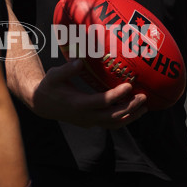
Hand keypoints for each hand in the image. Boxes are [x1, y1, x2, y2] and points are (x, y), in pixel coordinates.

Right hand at [31, 59, 147, 128]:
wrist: (42, 104)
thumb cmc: (50, 86)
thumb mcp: (54, 75)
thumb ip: (67, 69)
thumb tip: (80, 62)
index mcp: (78, 103)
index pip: (102, 102)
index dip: (117, 95)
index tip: (129, 85)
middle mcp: (85, 116)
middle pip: (113, 117)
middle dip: (130, 108)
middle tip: (143, 96)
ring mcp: (89, 121)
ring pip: (114, 124)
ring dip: (130, 117)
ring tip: (144, 107)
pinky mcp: (91, 122)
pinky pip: (111, 124)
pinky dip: (124, 119)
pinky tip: (134, 111)